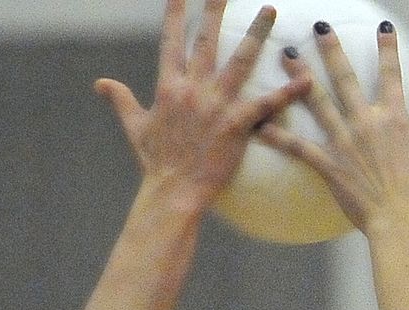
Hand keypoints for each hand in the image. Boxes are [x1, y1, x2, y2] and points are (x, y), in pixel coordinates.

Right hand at [96, 0, 309, 216]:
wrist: (172, 191)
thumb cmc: (155, 163)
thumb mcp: (135, 127)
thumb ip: (121, 100)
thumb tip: (102, 84)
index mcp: (168, 85)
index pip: (172, 39)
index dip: (176, 11)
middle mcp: (192, 87)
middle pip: (207, 38)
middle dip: (217, 8)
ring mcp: (216, 104)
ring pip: (240, 60)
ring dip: (257, 33)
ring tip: (271, 10)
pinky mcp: (236, 124)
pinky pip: (266, 103)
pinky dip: (288, 92)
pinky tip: (306, 78)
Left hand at [258, 21, 408, 233]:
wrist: (404, 224)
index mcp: (395, 119)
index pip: (392, 74)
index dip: (388, 48)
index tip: (382, 27)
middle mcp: (366, 122)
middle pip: (345, 77)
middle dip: (330, 48)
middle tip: (318, 26)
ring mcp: (345, 142)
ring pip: (317, 101)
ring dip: (299, 77)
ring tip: (286, 55)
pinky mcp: (329, 165)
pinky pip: (299, 148)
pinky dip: (277, 137)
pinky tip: (258, 125)